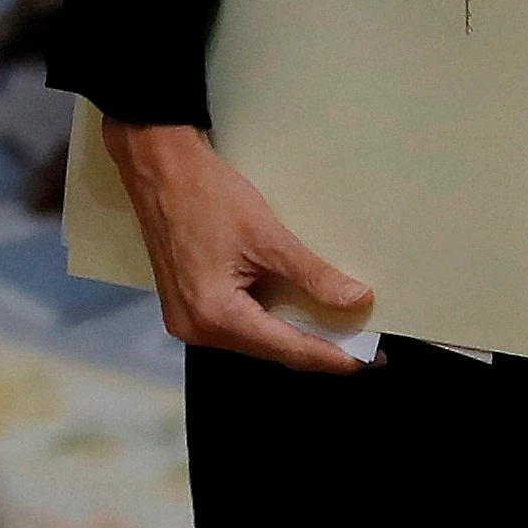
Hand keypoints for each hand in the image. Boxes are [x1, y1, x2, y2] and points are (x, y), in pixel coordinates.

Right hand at [102, 119, 374, 372]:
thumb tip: (356, 300)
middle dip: (316, 346)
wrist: (159, 167)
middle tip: (361, 344)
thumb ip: (313, 274)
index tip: (368, 360)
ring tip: (337, 326)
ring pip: (255, 339)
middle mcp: (198, 329)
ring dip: (293, 332)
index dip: (331, 356)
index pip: (286, 349)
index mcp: (215, 316)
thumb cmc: (207, 195)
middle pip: (270, 350)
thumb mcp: (268, 235)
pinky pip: (238, 323)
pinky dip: (269, 318)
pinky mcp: (188, 305)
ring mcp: (188, 320)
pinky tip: (298, 309)